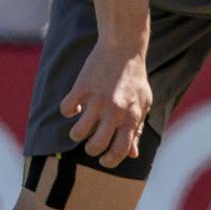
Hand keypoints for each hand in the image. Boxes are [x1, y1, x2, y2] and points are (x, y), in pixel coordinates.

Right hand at [60, 39, 150, 168]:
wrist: (124, 48)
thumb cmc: (135, 79)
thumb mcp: (143, 104)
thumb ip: (136, 130)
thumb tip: (132, 154)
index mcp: (130, 117)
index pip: (119, 151)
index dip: (110, 161)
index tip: (104, 160)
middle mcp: (114, 111)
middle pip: (96, 145)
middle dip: (91, 150)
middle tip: (91, 145)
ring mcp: (97, 99)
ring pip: (78, 132)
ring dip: (76, 135)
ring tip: (79, 130)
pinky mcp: (82, 87)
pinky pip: (66, 108)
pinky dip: (68, 111)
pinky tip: (74, 107)